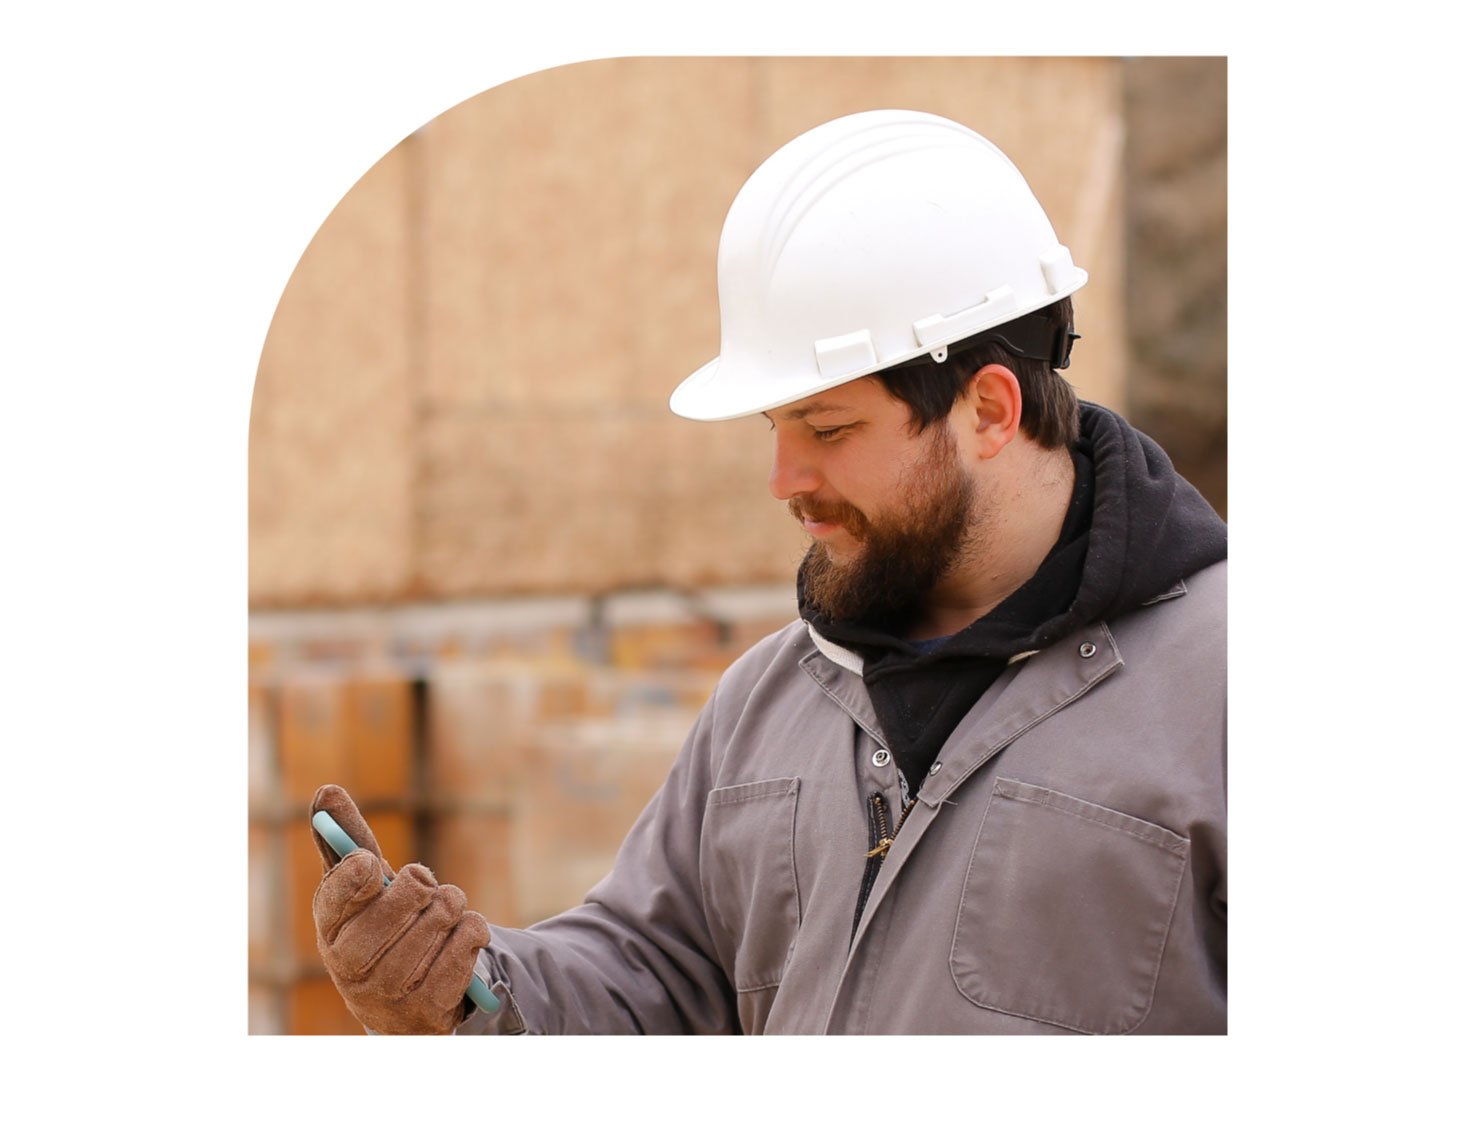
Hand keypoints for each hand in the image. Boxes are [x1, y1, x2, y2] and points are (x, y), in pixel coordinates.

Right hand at [310, 784, 490, 1034]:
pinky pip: (469, 939)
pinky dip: (473, 930)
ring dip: (453, 906)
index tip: (372, 863)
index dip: (361, 869)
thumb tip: (327, 791)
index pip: (341, 887)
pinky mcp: (430, 1005)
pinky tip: (458, 941)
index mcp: (329, 928)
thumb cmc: (379, 928)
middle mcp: (350, 964)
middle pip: (409, 893)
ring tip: (441, 917)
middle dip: (426, 882)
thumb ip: (348, 841)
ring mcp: (390, 989)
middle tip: (424, 889)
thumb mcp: (362, 890)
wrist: (401, 1005)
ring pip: (444, 914)